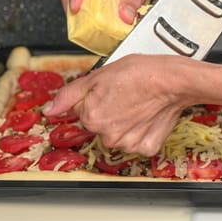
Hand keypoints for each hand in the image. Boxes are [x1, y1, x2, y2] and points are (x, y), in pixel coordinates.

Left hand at [43, 54, 192, 155]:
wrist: (173, 80)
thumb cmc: (140, 73)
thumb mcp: (98, 75)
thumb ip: (69, 95)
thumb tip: (49, 111)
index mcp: (91, 118)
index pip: (84, 111)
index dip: (97, 97)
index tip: (111, 90)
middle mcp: (107, 135)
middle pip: (100, 125)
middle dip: (109, 111)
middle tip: (125, 95)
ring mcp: (128, 144)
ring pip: (118, 134)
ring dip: (124, 123)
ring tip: (138, 104)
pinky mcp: (146, 148)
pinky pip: (137, 142)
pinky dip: (141, 131)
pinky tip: (147, 116)